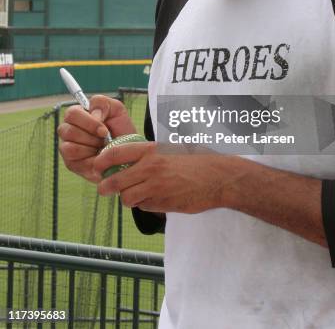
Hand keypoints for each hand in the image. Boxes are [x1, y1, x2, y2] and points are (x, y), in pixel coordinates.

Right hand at [58, 95, 135, 182]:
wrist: (129, 152)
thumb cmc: (121, 129)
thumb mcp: (116, 110)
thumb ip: (102, 103)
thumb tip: (92, 114)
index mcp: (78, 115)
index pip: (71, 113)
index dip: (88, 122)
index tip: (104, 131)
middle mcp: (69, 130)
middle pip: (66, 130)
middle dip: (90, 137)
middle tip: (104, 140)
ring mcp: (68, 146)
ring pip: (68, 146)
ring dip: (89, 147)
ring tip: (101, 147)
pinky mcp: (70, 162)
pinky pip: (71, 158)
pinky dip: (87, 157)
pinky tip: (97, 157)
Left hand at [93, 142, 235, 213]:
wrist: (218, 177)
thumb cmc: (196, 159)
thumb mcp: (170, 148)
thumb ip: (148, 154)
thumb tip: (127, 158)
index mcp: (151, 150)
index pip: (114, 154)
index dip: (101, 162)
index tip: (97, 167)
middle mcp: (150, 168)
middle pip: (115, 181)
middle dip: (105, 187)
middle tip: (104, 188)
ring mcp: (156, 188)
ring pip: (127, 198)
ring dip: (127, 198)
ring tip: (133, 194)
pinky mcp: (163, 204)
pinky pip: (144, 206)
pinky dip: (144, 204)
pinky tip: (153, 198)